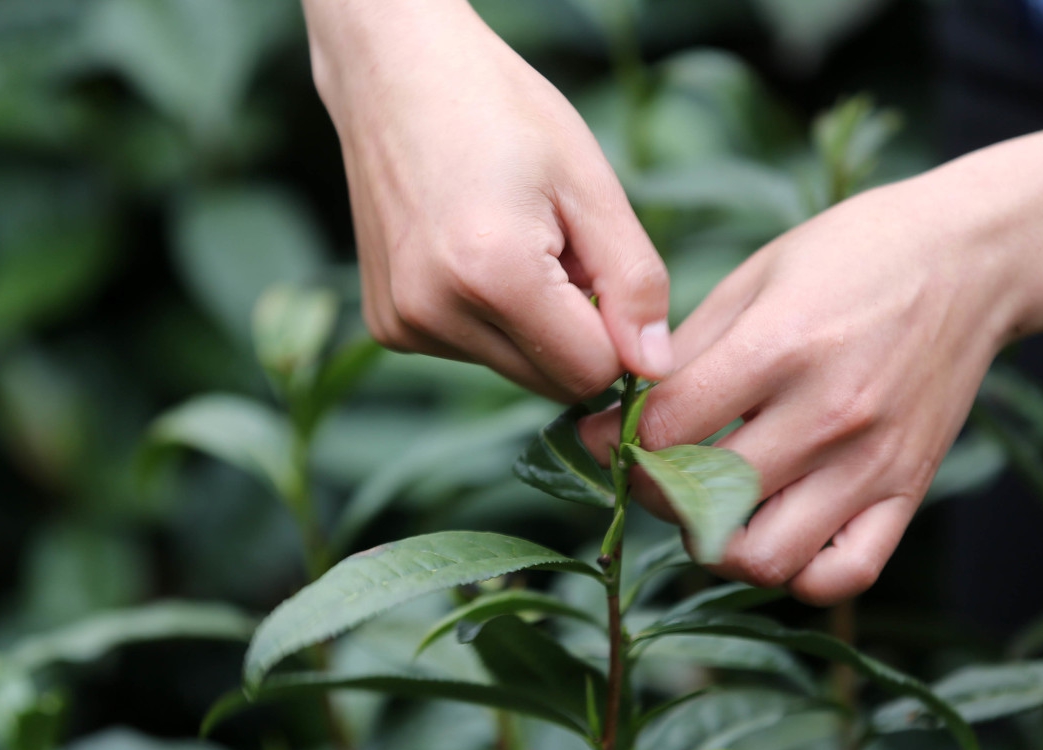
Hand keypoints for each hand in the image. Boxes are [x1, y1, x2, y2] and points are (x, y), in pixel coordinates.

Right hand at [302, 0, 671, 399]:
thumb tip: (655, 369)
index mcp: (493, 274)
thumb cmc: (503, 112)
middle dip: (573, 330)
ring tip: (511, 240)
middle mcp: (435, 313)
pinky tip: (474, 253)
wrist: (396, 74)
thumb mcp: (590, 185)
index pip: (590, 371)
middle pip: (550, 382)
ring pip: (514, 370)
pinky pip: (472, 353)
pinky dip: (490, 318)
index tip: (601, 268)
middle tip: (557, 247)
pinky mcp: (388, 328)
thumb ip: (634, 283)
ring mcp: (403, 325)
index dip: (616, 330)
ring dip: (532, 324)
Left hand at [583, 179, 1020, 603]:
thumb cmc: (855, 255)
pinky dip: (799, 573)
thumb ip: (690, 346)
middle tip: (651, 469)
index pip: (666, 430)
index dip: (611, 441)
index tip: (599, 436)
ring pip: (766, 559)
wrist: (972, 259)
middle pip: (703, 503)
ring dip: (718, 545)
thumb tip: (622, 405)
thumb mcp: (758, 275)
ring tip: (711, 507)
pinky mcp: (909, 489)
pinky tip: (777, 530)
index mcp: (781, 347)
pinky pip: (845, 575)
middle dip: (653, 492)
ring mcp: (873, 463)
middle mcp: (828, 415)